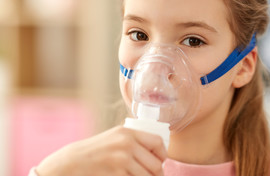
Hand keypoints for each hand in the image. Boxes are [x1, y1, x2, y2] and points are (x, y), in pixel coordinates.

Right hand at [35, 126, 166, 175]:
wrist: (72, 162)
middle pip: (156, 164)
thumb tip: (158, 153)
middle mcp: (127, 144)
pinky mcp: (116, 174)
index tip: (161, 162)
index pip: (158, 142)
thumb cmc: (95, 151)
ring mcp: (121, 160)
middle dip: (157, 174)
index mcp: (128, 132)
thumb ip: (134, 141)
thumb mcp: (115, 137)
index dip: (163, 155)